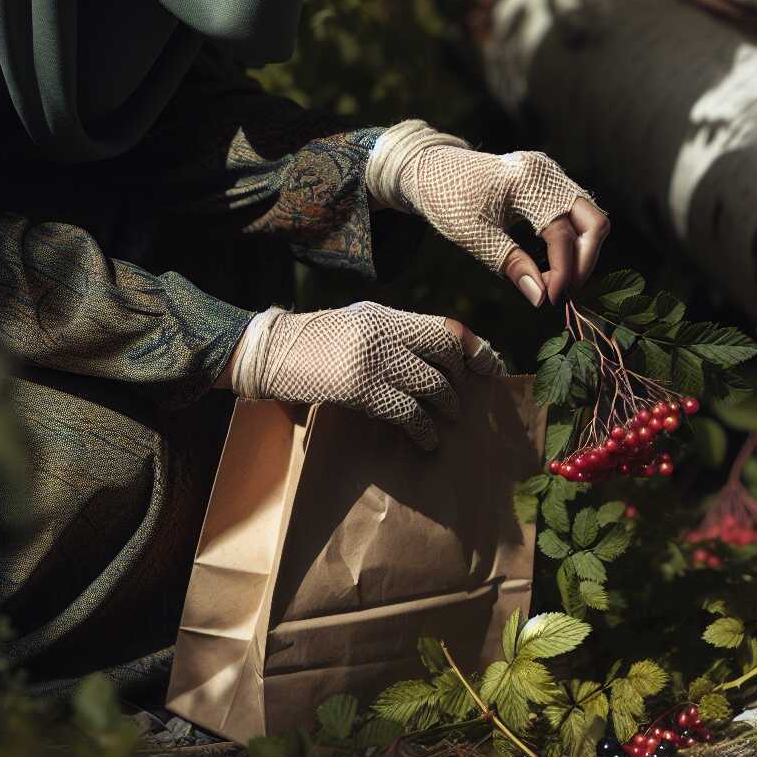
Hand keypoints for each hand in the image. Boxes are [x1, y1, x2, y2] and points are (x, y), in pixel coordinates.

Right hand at [223, 303, 504, 449]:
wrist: (268, 352)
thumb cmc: (312, 343)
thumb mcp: (355, 324)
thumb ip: (392, 333)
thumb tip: (435, 356)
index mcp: (385, 315)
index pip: (444, 327)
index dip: (472, 348)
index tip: (488, 366)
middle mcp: (384, 331)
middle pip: (445, 353)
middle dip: (459, 380)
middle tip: (460, 400)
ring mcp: (373, 359)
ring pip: (431, 384)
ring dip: (446, 407)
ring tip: (447, 421)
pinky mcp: (361, 388)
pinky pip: (408, 412)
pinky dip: (424, 429)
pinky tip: (427, 441)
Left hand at [366, 121, 609, 306]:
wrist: (432, 170)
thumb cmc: (448, 201)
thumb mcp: (476, 237)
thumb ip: (511, 265)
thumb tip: (541, 297)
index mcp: (527, 181)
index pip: (562, 234)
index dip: (562, 272)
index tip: (550, 300)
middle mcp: (547, 172)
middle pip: (594, 222)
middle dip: (584, 262)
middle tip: (563, 293)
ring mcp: (552, 174)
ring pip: (591, 218)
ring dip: (582, 253)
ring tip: (559, 282)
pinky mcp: (550, 182)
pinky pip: (577, 214)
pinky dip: (573, 241)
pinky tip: (553, 265)